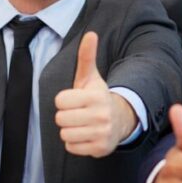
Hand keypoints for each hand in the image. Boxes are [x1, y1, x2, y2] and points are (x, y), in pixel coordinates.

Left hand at [54, 32, 135, 157]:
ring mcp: (102, 133)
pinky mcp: (101, 148)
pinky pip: (71, 148)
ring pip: (65, 134)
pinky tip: (85, 135)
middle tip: (77, 114)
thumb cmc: (98, 98)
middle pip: (60, 119)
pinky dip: (75, 143)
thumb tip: (90, 33)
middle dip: (66, 116)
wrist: (121, 120)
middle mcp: (101, 115)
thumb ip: (86, 57)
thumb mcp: (91, 78)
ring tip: (81, 125)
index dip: (64, 101)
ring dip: (69, 130)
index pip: (60, 101)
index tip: (75, 100)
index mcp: (96, 96)